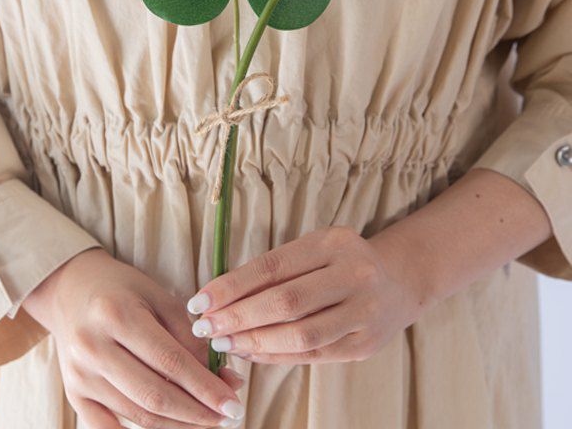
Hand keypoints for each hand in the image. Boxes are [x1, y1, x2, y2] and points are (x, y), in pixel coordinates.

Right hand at [23, 248, 246, 427]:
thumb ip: (190, 338)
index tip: (233, 403)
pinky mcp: (73, 394)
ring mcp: (79, 375)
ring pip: (139, 416)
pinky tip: (170, 428)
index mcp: (115, 314)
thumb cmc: (122, 290)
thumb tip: (225, 381)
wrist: (72, 289)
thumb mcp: (158, 297)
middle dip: (198, 413)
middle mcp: (92, 346)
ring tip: (206, 418)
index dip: (206, 388)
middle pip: (155, 396)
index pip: (170, 362)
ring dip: (179, 424)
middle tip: (227, 416)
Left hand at [185, 226, 425, 364]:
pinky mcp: (365, 345)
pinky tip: (251, 353)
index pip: (271, 267)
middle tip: (205, 328)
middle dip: (237, 318)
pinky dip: (276, 356)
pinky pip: (313, 354)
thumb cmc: (338, 263)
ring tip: (224, 344)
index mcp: (332, 243)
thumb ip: (272, 270)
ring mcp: (364, 312)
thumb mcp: (311, 250)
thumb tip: (217, 298)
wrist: (399, 281)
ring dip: (254, 342)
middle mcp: (354, 275)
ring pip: (300, 334)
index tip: (199, 302)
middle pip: (285, 302)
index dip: (230, 287)